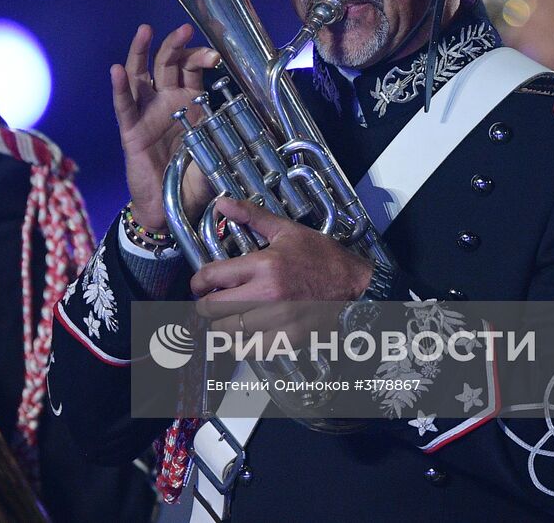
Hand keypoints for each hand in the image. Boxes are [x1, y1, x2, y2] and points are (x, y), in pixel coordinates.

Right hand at [111, 23, 218, 232]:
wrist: (171, 209)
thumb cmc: (194, 181)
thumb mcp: (218, 152)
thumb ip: (230, 137)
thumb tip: (262, 129)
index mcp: (188, 104)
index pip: (191, 70)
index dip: (200, 58)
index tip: (214, 56)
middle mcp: (165, 102)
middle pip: (166, 64)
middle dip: (175, 46)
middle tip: (184, 30)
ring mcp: (146, 114)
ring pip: (140, 75)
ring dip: (141, 52)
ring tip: (145, 31)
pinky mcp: (130, 131)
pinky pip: (124, 106)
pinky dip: (119, 88)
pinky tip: (117, 70)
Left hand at [190, 198, 373, 344]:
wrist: (355, 284)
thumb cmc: (321, 256)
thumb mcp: (286, 230)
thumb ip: (251, 216)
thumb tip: (223, 203)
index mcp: (264, 265)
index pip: (212, 277)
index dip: (198, 282)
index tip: (198, 284)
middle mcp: (268, 294)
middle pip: (213, 308)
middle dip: (205, 305)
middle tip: (209, 301)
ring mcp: (279, 319)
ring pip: (228, 332)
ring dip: (220, 326)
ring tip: (224, 318)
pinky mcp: (289, 338)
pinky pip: (251, 351)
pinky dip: (241, 346)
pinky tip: (242, 337)